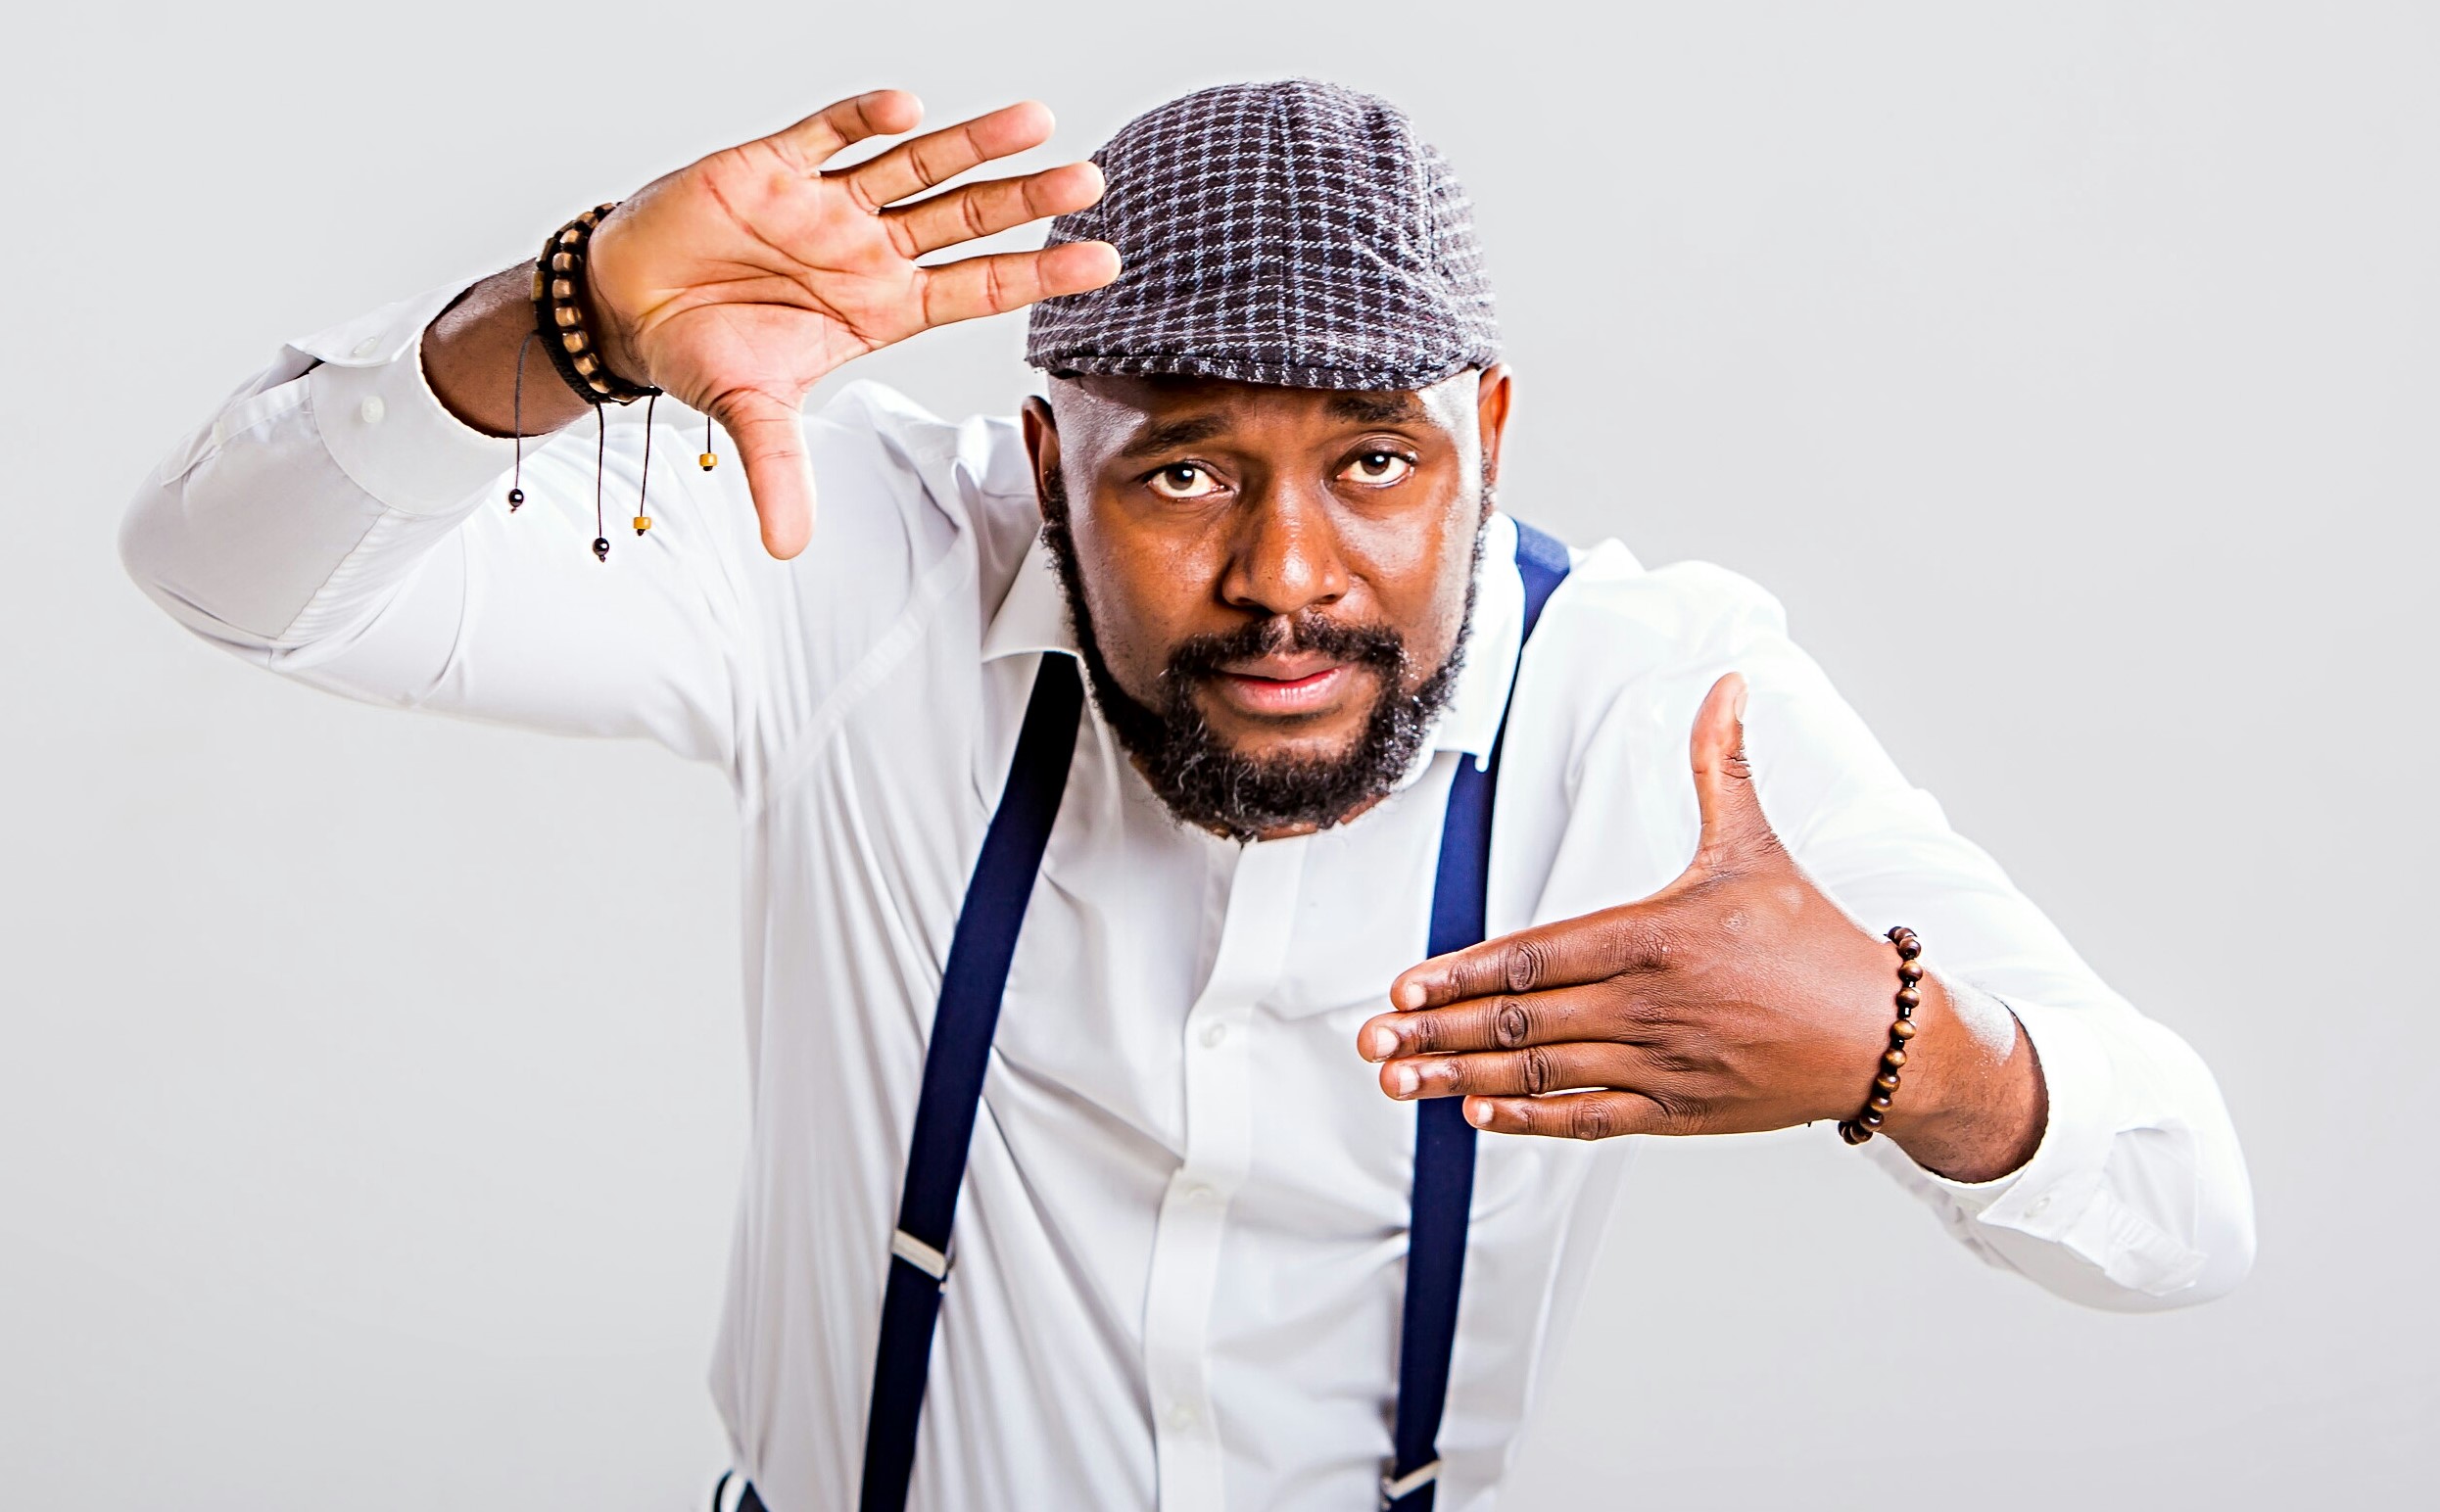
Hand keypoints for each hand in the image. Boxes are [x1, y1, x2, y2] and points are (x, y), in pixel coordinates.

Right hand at [585, 91, 1118, 557]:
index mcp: (879, 307)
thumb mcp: (747, 412)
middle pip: (963, 220)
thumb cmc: (703, 348)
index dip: (1036, 275)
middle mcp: (866, 250)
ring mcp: (825, 205)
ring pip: (914, 168)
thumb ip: (778, 471)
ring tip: (1034, 121)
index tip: (1103, 263)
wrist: (628, 304)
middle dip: (1025, 201)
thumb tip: (786, 548)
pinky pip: (826, 134)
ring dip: (972, 145)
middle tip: (1090, 181)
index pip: (975, 288)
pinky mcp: (771, 166)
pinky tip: (905, 108)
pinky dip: (863, 120)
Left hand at [1356, 673, 2046, 1180]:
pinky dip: (1527, 1114)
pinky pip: (1587, 1115)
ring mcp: (1659, 1063)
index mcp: (1654, 936)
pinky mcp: (1676, 1110)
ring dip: (1461, 1075)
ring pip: (1541, 1070)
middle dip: (1437, 1030)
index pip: (1535, 956)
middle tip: (1373, 1040)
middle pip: (1520, 1018)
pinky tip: (1476, 1110)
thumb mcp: (1756, 843)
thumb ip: (1721, 765)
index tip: (1405, 984)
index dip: (1463, 973)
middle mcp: (1647, 1004)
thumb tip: (1728, 682)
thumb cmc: (1815, 940)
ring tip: (1401, 1077)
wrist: (1883, 1036)